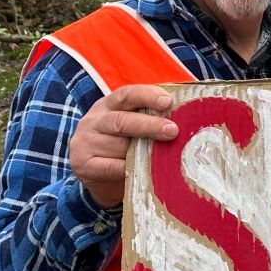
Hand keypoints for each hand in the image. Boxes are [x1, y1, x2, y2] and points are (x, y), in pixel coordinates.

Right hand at [69, 85, 177, 208]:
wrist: (97, 176)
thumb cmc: (126, 144)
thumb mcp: (134, 125)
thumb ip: (152, 116)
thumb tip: (189, 111)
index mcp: (108, 104)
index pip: (127, 94)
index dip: (148, 96)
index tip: (168, 102)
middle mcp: (93, 120)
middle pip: (121, 120)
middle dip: (149, 125)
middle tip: (173, 131)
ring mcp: (84, 142)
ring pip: (117, 145)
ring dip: (142, 150)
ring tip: (163, 154)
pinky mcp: (81, 164)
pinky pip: (110, 166)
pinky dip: (128, 167)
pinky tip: (143, 168)